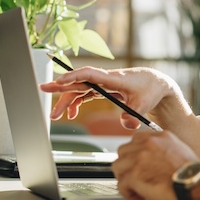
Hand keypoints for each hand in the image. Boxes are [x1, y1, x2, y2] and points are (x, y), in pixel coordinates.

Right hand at [41, 67, 173, 128]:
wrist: (156, 84)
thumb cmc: (150, 90)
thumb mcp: (144, 105)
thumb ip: (134, 116)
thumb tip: (125, 125)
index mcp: (114, 79)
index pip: (90, 74)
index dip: (74, 76)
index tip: (60, 81)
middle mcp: (106, 79)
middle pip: (79, 82)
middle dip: (60, 86)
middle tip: (43, 89)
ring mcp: (103, 84)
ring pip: (80, 90)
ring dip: (66, 101)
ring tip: (55, 115)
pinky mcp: (104, 90)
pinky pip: (85, 95)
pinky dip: (76, 103)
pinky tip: (71, 114)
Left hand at [112, 129, 196, 199]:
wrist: (196, 184)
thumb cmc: (193, 174)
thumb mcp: (179, 151)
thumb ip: (162, 151)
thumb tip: (152, 161)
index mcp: (160, 137)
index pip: (136, 140)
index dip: (135, 154)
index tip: (138, 164)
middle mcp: (148, 144)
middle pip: (123, 152)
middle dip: (128, 167)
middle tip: (136, 179)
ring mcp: (139, 159)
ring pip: (118, 168)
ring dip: (126, 180)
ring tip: (137, 190)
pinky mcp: (134, 175)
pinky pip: (121, 185)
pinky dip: (129, 195)